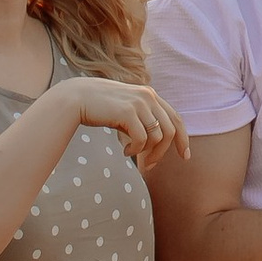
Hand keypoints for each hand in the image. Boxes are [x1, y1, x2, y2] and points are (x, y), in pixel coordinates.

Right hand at [68, 77, 187, 172]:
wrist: (76, 98)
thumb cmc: (100, 107)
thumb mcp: (126, 110)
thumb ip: (142, 118)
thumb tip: (157, 141)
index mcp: (150, 95)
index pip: (175, 118)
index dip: (182, 138)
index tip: (185, 156)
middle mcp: (148, 96)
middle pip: (170, 131)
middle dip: (163, 152)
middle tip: (149, 165)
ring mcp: (139, 103)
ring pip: (158, 137)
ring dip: (147, 152)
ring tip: (130, 154)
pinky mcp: (128, 112)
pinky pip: (142, 139)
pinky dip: (135, 150)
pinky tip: (124, 151)